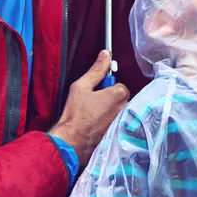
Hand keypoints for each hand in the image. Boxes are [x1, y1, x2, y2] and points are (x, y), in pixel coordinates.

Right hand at [51, 51, 129, 166]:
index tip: (96, 93)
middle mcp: (125, 109)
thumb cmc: (75, 114)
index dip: (107, 88)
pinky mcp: (119, 134)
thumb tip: (105, 54)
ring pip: (120, 111)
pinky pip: (118, 124)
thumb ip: (96, 70)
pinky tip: (97, 126)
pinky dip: (110, 123)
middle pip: (122, 99)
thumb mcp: (81, 87)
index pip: (119, 85)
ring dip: (111, 112)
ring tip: (94, 116)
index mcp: (118, 95)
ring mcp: (123, 123)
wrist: (72, 142)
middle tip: (94, 104)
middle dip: (111, 100)